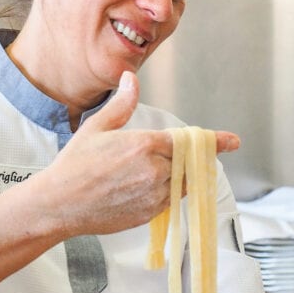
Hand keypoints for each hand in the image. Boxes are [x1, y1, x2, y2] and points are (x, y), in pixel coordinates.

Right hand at [42, 72, 238, 237]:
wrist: (60, 205)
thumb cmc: (74, 165)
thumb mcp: (97, 128)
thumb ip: (122, 105)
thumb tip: (131, 79)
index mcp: (145, 144)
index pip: (188, 140)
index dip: (214, 141)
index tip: (233, 141)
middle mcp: (155, 170)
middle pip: (189, 163)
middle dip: (188, 159)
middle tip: (174, 158)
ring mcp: (154, 194)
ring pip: (183, 183)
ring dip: (179, 177)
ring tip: (152, 173)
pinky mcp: (150, 213)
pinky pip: (170, 201)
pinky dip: (166, 193)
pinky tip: (143, 189)